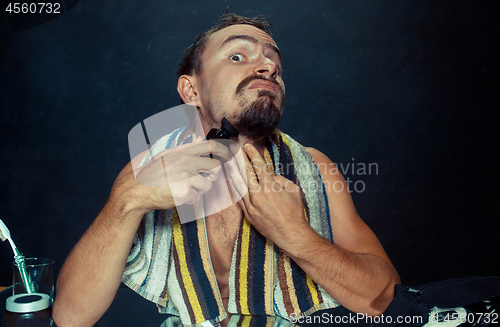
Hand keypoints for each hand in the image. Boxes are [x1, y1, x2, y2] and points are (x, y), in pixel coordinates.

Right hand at [112, 137, 235, 213]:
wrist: (136, 189)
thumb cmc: (151, 171)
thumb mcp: (166, 154)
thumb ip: (184, 147)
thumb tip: (198, 139)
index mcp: (183, 151)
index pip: (211, 146)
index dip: (225, 149)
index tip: (232, 151)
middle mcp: (187, 162)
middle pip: (214, 167)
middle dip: (212, 174)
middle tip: (202, 178)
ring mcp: (186, 178)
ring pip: (207, 185)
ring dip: (199, 189)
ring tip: (183, 187)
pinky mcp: (185, 193)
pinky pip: (197, 197)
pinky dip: (190, 199)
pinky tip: (178, 195)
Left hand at [233, 143, 311, 250]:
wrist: (291, 234)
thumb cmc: (295, 212)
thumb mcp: (294, 190)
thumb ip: (280, 180)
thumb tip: (270, 177)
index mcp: (270, 187)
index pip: (259, 166)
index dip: (252, 154)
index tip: (247, 146)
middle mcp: (258, 195)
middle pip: (246, 173)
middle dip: (239, 159)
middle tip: (233, 149)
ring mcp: (251, 206)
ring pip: (239, 185)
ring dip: (233, 172)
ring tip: (227, 162)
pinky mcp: (248, 215)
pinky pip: (239, 198)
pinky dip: (235, 188)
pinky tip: (231, 181)